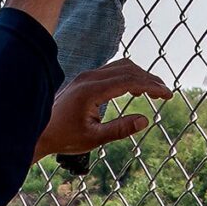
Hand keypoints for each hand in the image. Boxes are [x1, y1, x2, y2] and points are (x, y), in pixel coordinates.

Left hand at [34, 58, 171, 160]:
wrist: (38, 131)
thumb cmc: (64, 137)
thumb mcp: (94, 138)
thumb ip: (120, 129)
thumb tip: (146, 120)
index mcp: (92, 90)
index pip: (130, 81)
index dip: (152, 86)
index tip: (168, 95)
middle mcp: (90, 77)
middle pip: (128, 69)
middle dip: (150, 79)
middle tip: (166, 94)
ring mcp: (86, 75)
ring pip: (121, 67)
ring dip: (140, 76)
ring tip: (155, 92)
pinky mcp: (85, 79)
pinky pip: (112, 70)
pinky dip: (129, 77)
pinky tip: (135, 92)